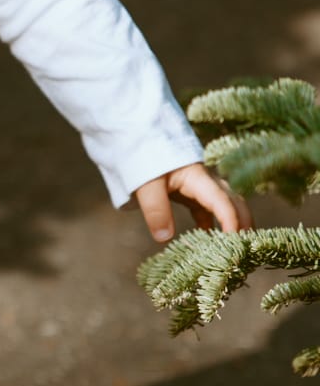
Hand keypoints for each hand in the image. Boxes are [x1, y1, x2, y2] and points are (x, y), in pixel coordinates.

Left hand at [133, 162, 251, 244]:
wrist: (139, 137)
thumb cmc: (144, 156)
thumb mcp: (146, 184)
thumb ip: (155, 209)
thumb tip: (164, 237)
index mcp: (198, 178)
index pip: (222, 201)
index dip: (230, 220)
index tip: (234, 240)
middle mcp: (206, 182)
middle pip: (235, 203)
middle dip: (244, 224)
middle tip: (246, 248)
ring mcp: (201, 187)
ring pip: (226, 206)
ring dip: (233, 224)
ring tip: (234, 249)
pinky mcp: (192, 192)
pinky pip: (209, 211)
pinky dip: (212, 225)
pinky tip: (208, 241)